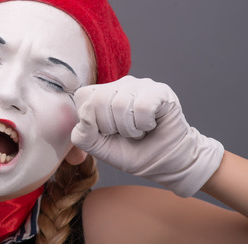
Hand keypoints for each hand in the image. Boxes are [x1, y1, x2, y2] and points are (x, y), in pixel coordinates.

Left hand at [71, 75, 223, 196]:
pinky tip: (152, 124)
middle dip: (111, 127)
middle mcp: (118, 84)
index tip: (106, 132)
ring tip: (140, 130)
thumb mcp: (99, 148)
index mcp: (100, 94)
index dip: (92, 121)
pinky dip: (145, 124)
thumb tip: (86, 110)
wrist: (165, 162)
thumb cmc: (131, 151)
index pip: (83, 97)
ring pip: (121, 104)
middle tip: (125, 133)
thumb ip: (83, 134)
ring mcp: (140, 84)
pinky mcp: (160, 90)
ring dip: (131, 129)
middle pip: (100, 100)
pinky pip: (142, 106)